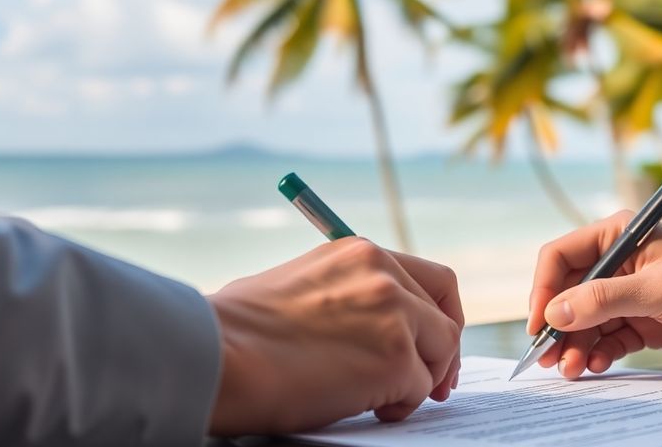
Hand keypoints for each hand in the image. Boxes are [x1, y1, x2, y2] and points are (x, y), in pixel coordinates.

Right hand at [207, 237, 463, 434]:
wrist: (216, 355)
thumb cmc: (238, 329)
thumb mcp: (302, 283)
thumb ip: (348, 292)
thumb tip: (371, 325)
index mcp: (360, 253)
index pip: (430, 280)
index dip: (440, 315)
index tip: (434, 343)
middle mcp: (384, 275)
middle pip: (445, 317)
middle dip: (443, 354)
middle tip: (436, 383)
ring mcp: (394, 316)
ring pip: (440, 353)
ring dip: (420, 381)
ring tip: (384, 399)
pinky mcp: (394, 358)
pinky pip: (419, 389)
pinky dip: (401, 405)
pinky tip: (371, 408)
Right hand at [528, 211, 661, 378]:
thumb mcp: (660, 290)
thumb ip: (605, 299)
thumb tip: (555, 312)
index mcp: (622, 237)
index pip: (562, 257)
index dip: (544, 289)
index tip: (540, 323)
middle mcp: (622, 263)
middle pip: (570, 293)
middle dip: (558, 325)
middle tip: (548, 357)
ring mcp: (634, 295)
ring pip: (587, 320)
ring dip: (575, 344)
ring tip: (572, 368)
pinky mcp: (647, 323)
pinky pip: (608, 338)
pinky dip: (598, 352)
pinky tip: (596, 365)